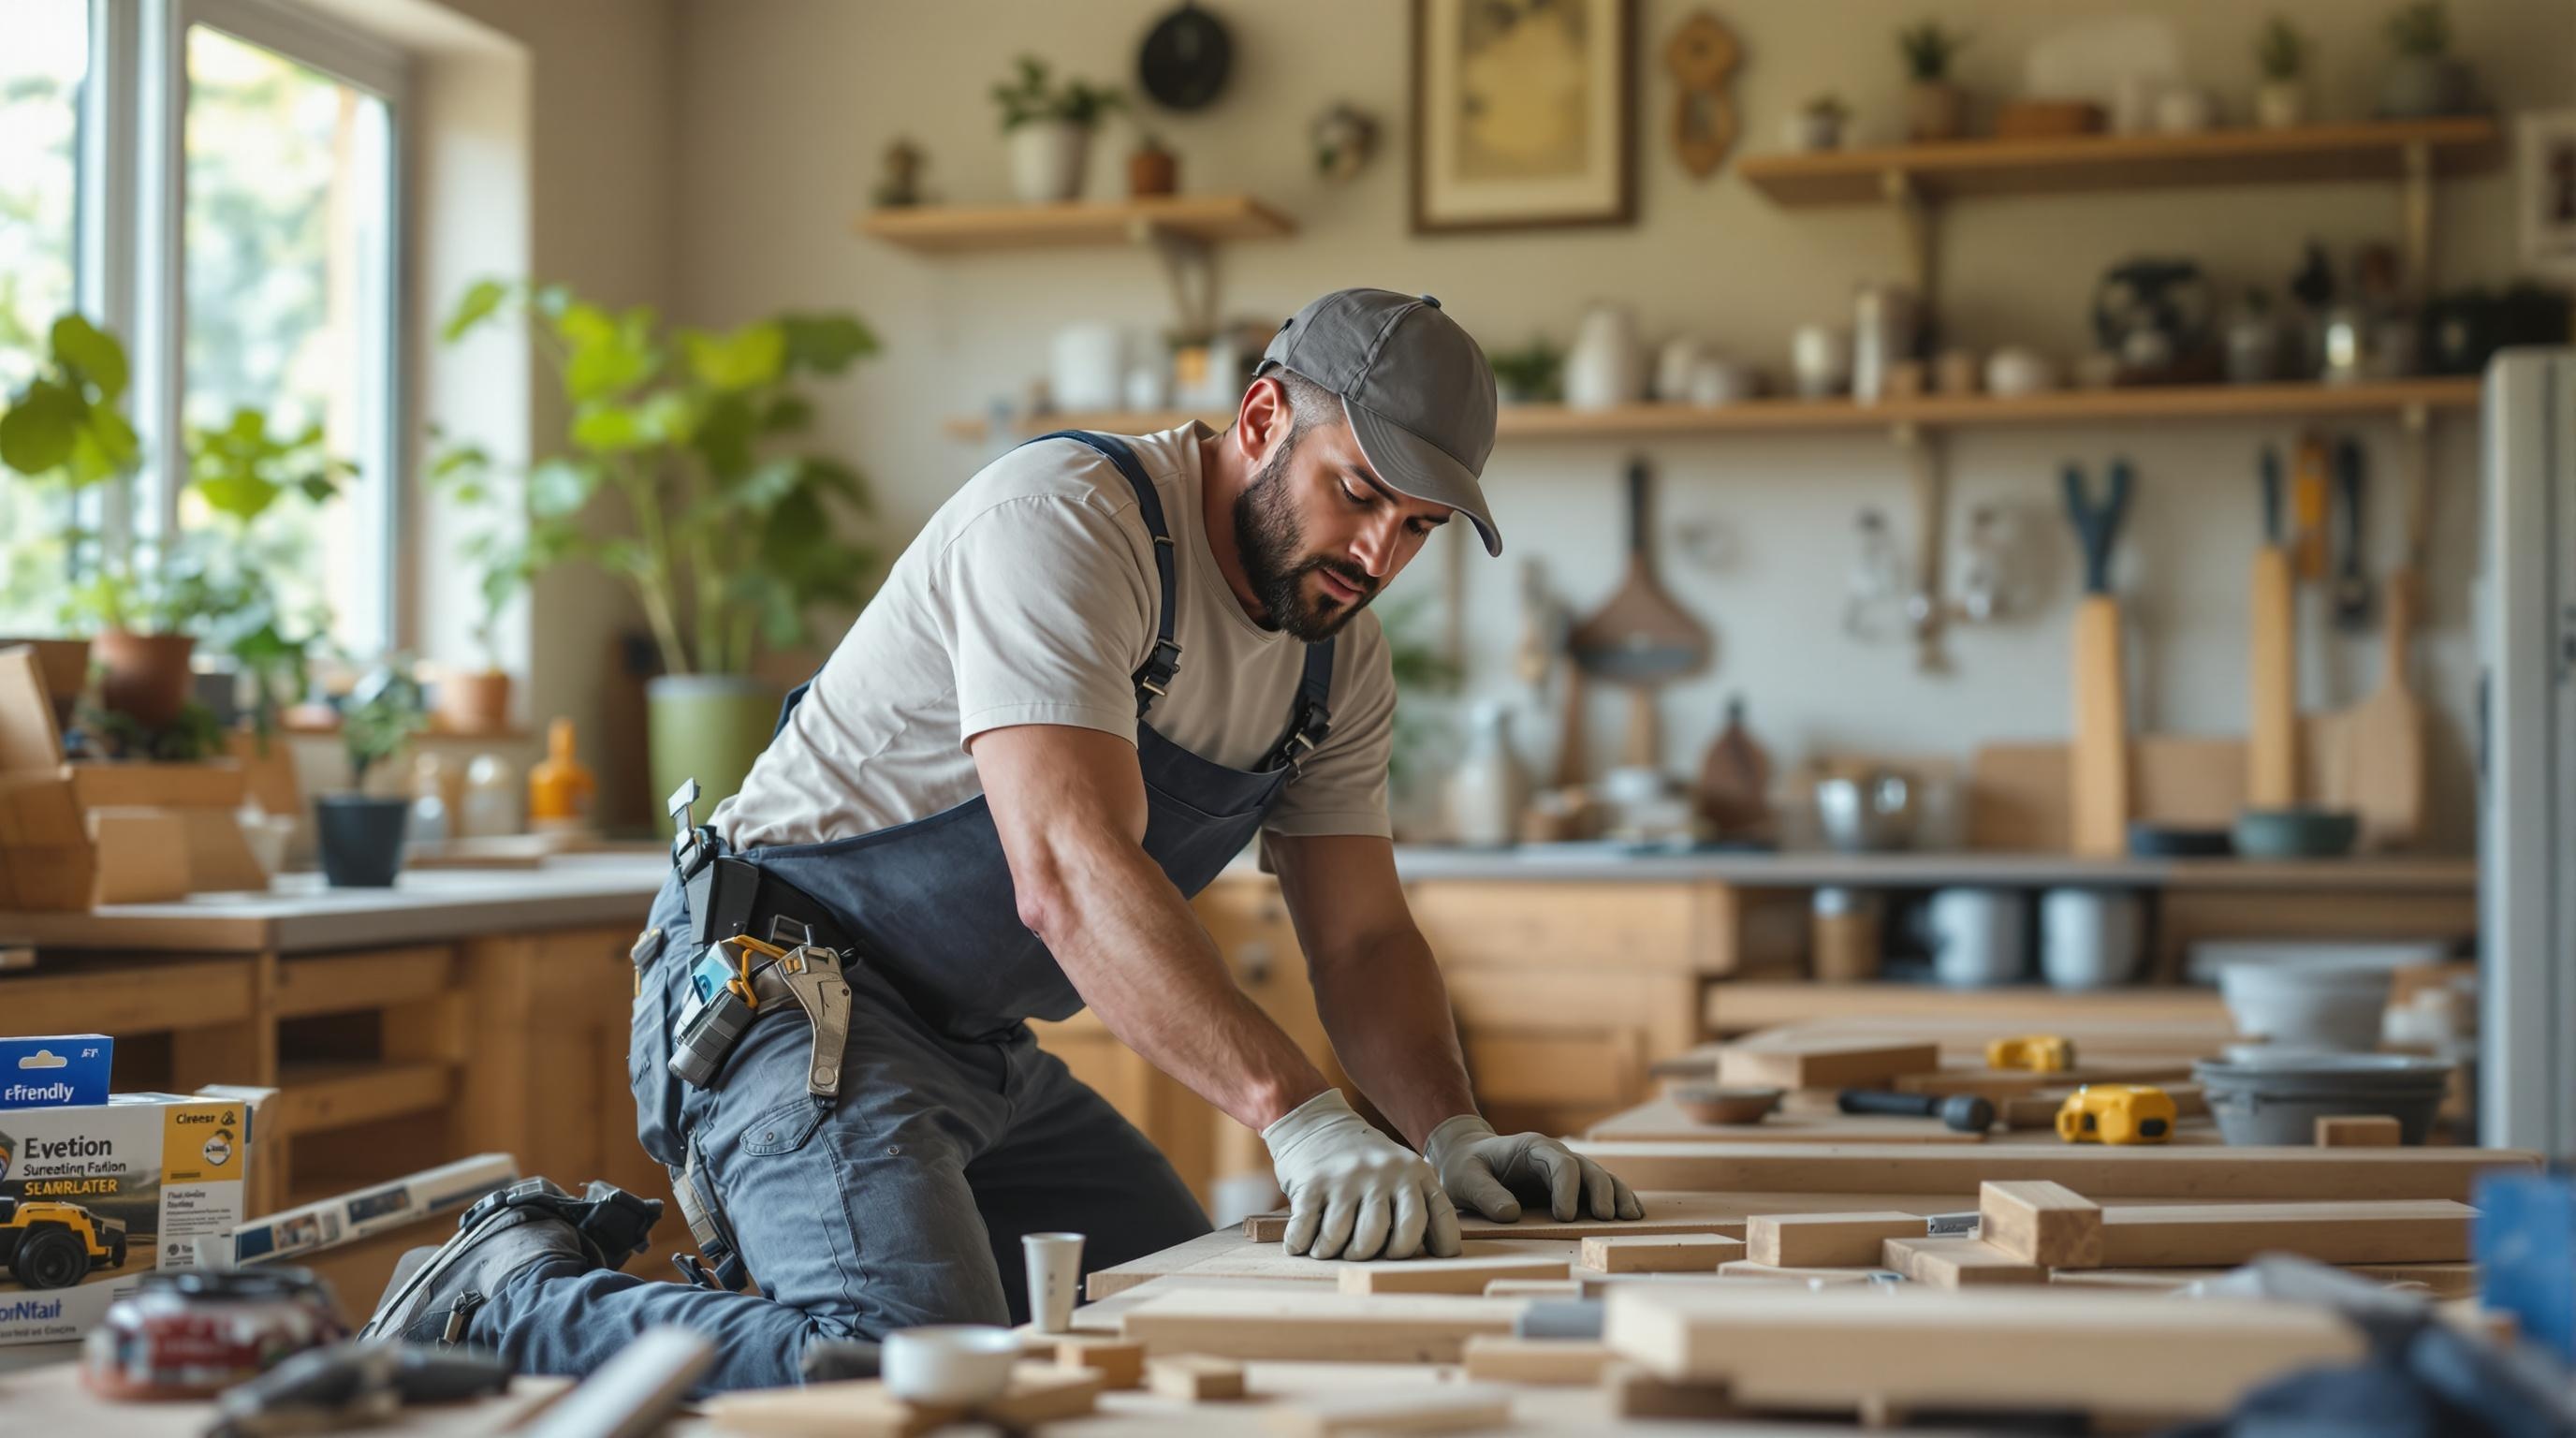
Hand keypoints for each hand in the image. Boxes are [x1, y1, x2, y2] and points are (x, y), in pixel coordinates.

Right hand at [1261, 1090, 1460, 1259]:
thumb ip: (1422, 1203)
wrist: (1315, 1124)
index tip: (1412, 1255)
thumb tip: (1441, 1254)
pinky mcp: (1313, 1183)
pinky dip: (1300, 1243)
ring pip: (1346, 1241)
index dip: (1433, 1247)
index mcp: (1414, 1172)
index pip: (1436, 1218)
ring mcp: (1348, 1178)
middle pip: (1392, 1242)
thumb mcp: (1403, 1171)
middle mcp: (1385, 1173)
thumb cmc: (1365, 1163)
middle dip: (1375, 1257)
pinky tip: (1302, 1240)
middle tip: (1360, 1252)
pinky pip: (1306, 1232)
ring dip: (1331, 1251)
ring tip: (1328, 1245)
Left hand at [1422, 1115, 1644, 1223]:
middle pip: (1588, 1169)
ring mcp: (1565, 1169)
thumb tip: (1512, 1214)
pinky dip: (1616, 1198)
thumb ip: (1486, 1195)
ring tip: (1630, 1218)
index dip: (1567, 1189)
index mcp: (1532, 1148)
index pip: (1561, 1164)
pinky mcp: (1569, 1185)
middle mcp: (1555, 1155)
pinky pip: (1598, 1188)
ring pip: (1600, 1177)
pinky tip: (1631, 1214)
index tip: (1565, 1216)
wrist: (1468, 1158)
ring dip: (1616, 1196)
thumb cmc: (1465, 1168)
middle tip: (1604, 1219)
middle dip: (1600, 1192)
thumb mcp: (1466, 1180)